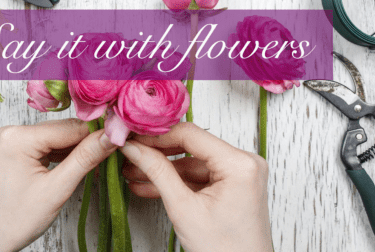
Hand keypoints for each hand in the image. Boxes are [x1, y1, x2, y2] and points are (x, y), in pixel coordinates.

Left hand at [0, 119, 116, 251]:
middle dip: (88, 142)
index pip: (69, 127)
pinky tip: (79, 166)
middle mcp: (12, 132)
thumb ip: (85, 158)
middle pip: (63, 130)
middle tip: (115, 152)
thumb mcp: (56, 189)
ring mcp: (12, 140)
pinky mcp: (15, 150)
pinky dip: (64, 156)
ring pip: (57, 138)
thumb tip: (110, 136)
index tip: (121, 138)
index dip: (97, 133)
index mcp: (18, 137)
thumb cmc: (14, 220)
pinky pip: (47, 146)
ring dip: (78, 150)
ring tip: (99, 163)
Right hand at [121, 122, 272, 251]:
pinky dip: (178, 181)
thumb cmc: (225, 251)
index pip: (191, 134)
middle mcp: (245, 163)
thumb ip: (158, 173)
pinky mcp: (233, 185)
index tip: (134, 137)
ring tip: (133, 173)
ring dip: (163, 169)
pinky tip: (150, 185)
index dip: (158, 135)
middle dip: (158, 153)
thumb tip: (135, 149)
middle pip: (192, 146)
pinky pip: (200, 175)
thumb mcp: (184, 209)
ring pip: (192, 162)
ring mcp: (240, 174)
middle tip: (130, 154)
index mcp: (239, 164)